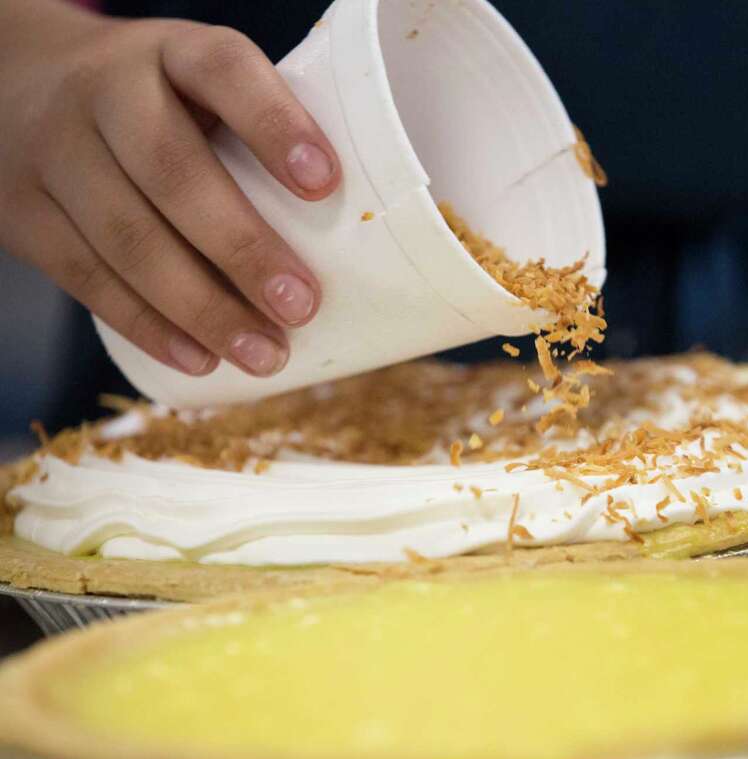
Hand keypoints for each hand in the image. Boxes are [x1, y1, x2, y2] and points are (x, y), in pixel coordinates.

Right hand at [0, 4, 339, 376]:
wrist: (13, 82)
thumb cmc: (152, 100)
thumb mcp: (196, 83)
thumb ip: (256, 130)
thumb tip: (356, 231)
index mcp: (169, 52)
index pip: (223, 71)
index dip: (274, 125)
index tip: (325, 184)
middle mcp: (103, 92)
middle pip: (171, 170)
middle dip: (243, 248)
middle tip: (302, 306)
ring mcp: (52, 153)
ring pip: (126, 238)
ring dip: (203, 308)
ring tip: (266, 354)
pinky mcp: (21, 214)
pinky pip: (86, 279)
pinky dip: (150, 326)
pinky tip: (201, 359)